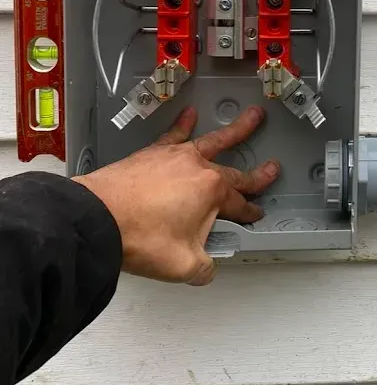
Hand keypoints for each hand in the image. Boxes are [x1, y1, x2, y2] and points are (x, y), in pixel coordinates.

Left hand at [72, 105, 278, 285]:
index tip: (256, 215)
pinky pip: (174, 134)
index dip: (250, 213)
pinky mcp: (151, 154)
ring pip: (212, 140)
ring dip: (234, 131)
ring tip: (250, 118)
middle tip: (271, 168)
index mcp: (211, 192)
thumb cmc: (137, 235)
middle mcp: (196, 168)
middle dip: (256, 174)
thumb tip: (206, 269)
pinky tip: (188, 115)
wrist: (97, 217)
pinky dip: (183, 124)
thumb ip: (202, 267)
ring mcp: (173, 157)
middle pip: (234, 171)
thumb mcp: (182, 264)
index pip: (240, 204)